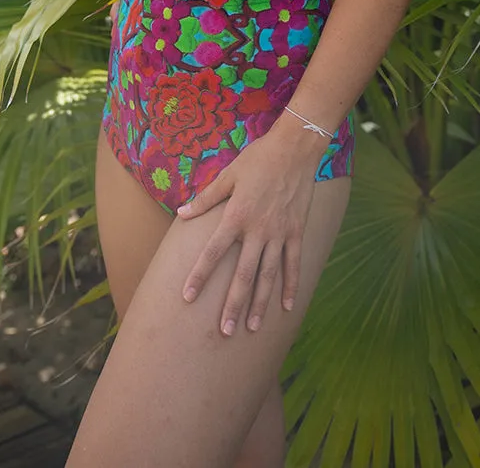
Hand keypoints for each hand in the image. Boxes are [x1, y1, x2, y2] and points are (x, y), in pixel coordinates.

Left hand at [176, 120, 324, 336]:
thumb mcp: (228, 174)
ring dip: (260, 303)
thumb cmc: (258, 158)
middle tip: (224, 331)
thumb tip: (182, 213)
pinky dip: (291, 286)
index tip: (187, 297)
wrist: (295, 148)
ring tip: (251, 327)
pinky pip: (294, 264)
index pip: (213, 252)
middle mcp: (258, 229)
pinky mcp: (297, 231)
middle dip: (233, 304)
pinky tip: (286, 307)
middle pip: (243, 274)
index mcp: (237, 216)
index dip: (199, 275)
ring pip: (268, 275)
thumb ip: (206, 198)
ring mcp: (280, 233)